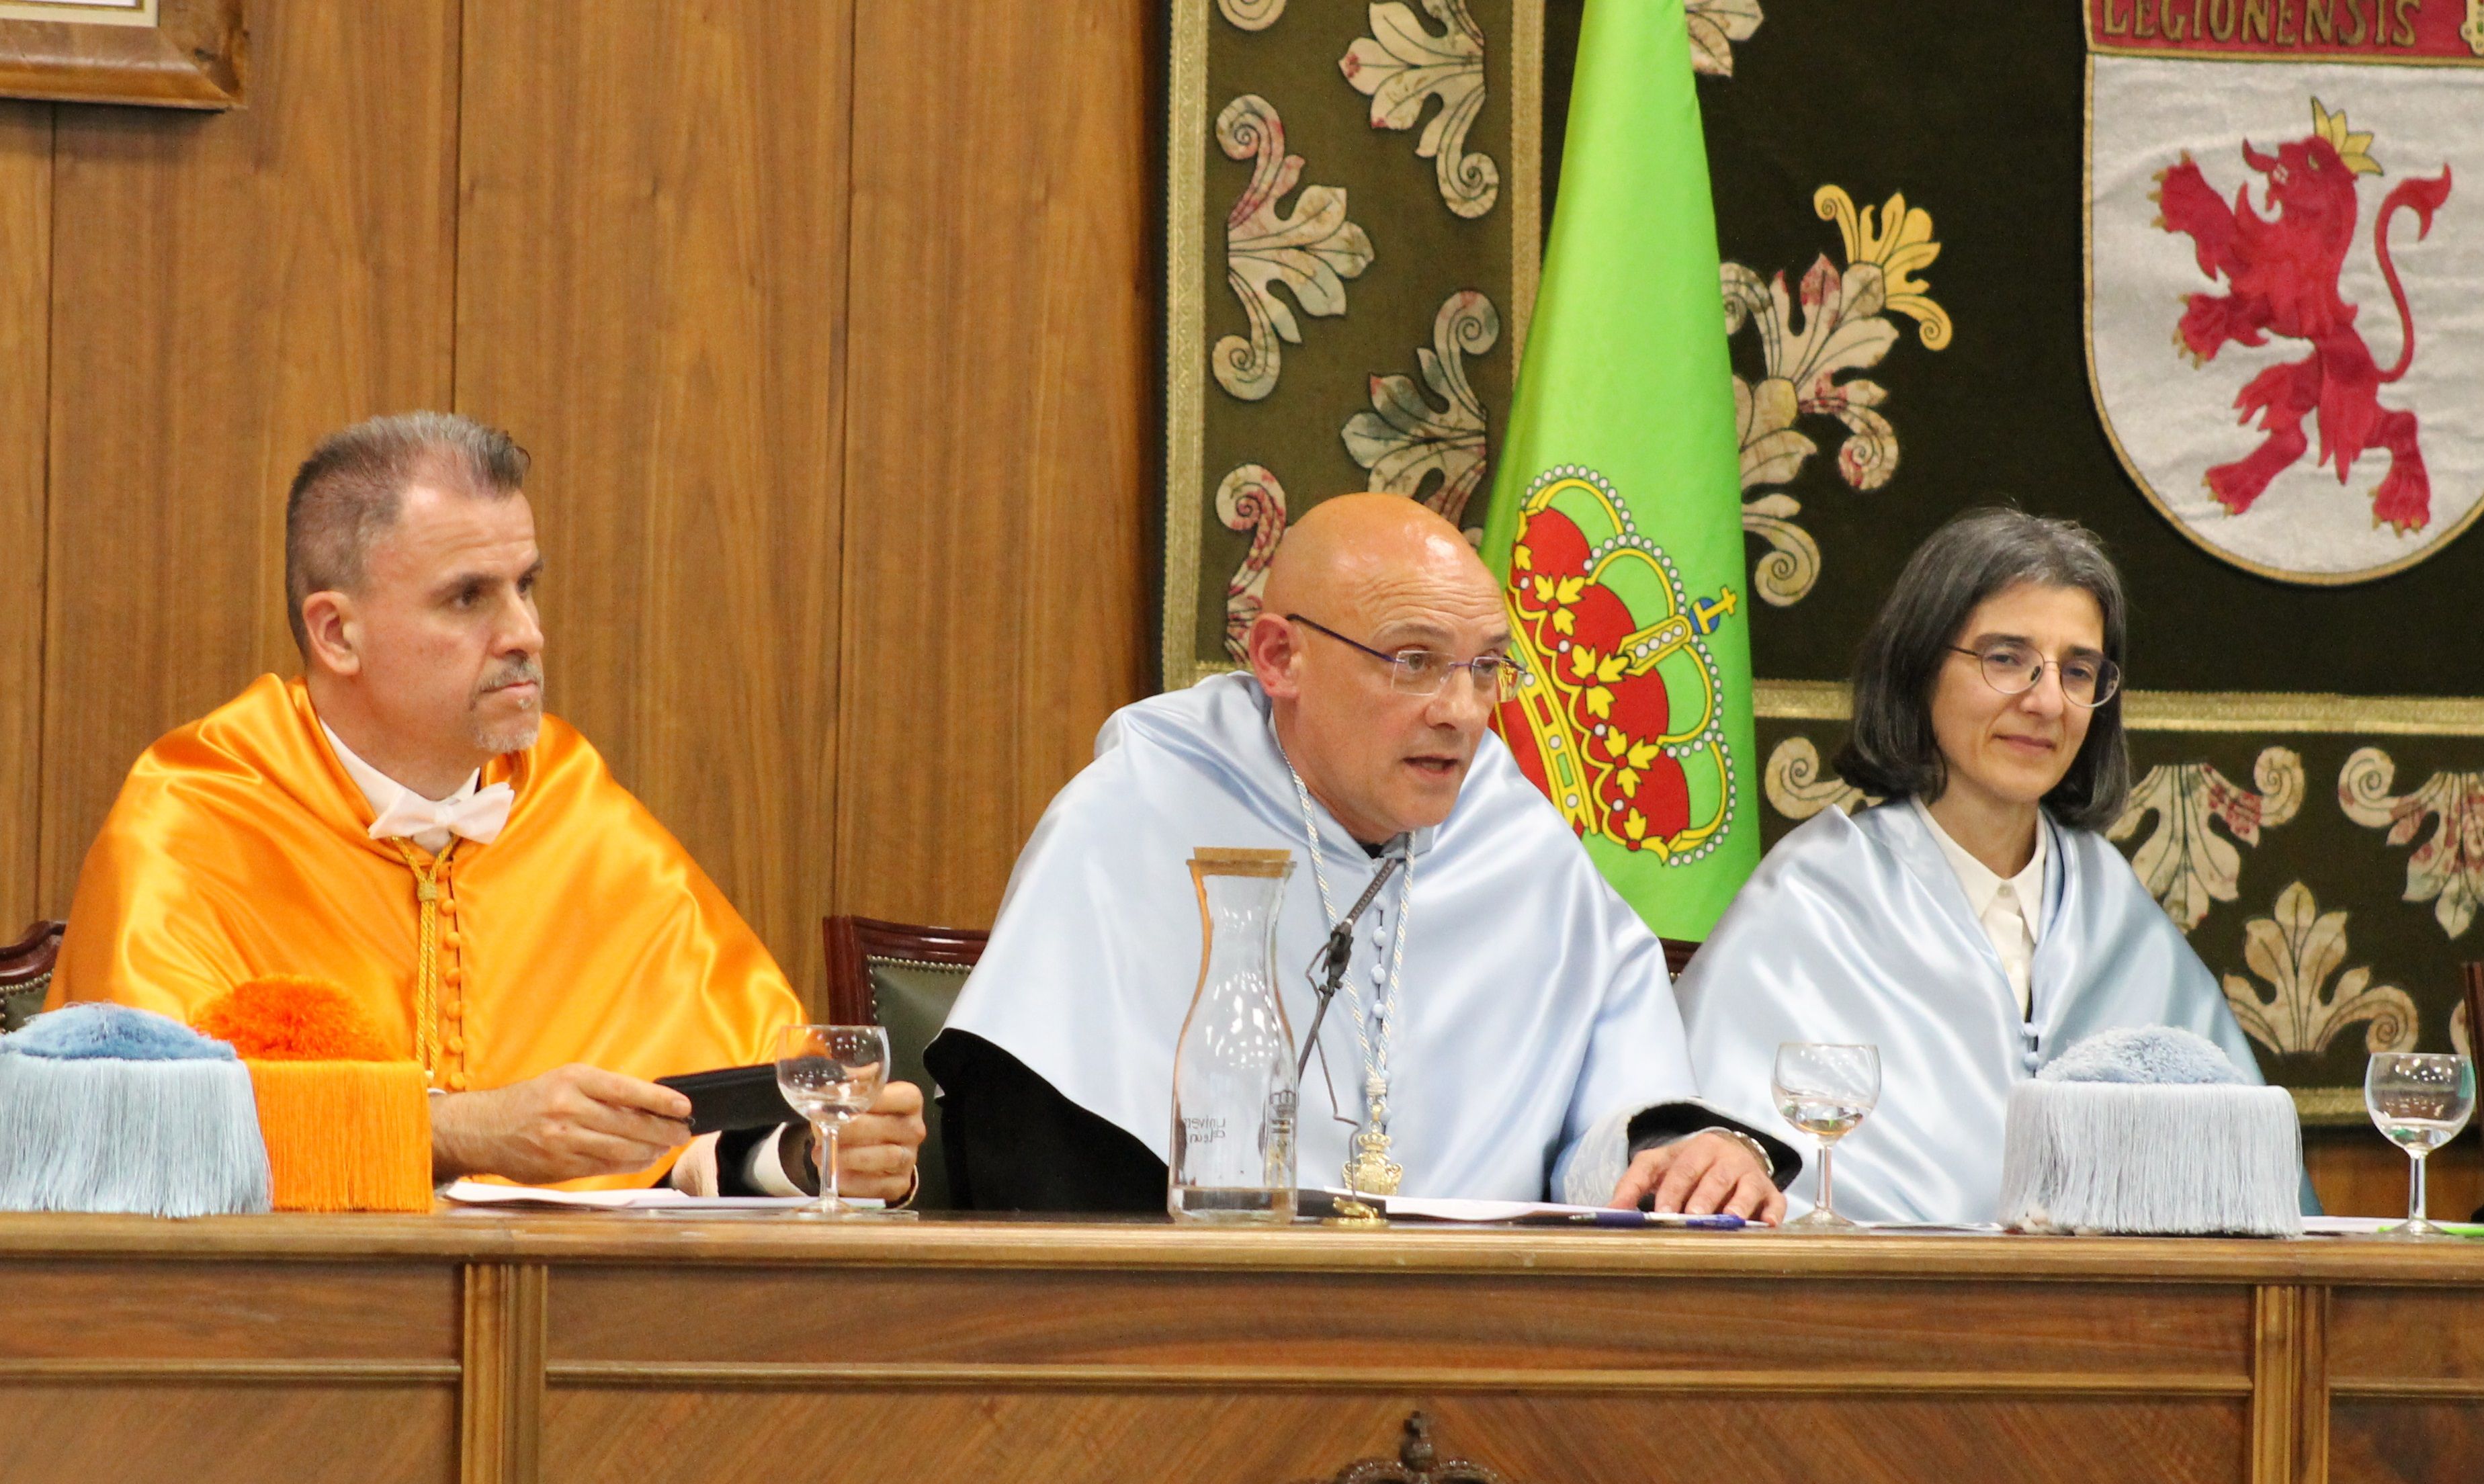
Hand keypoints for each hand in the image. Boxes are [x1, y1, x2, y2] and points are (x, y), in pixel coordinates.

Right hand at [431, 1063, 692, 1185]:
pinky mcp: (559, 1167)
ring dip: (650, 1151)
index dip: (659, 1100)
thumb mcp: (566, 1081)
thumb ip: (604, 1093)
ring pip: (620, 1150)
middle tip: (682, 1133)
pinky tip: (642, 1160)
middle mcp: (568, 1110)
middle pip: (628, 1125)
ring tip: (665, 1147)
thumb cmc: (532, 1101)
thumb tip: (651, 1106)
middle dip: (662, 1131)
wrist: (484, 1129)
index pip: (626, 1090)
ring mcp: (563, 1141)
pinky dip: (629, 1165)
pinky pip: (604, 1167)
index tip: (684, 1107)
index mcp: (573, 1081)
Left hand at [782, 1080, 926, 1202]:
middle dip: (853, 1129)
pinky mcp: (899, 1184)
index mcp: (909, 1102)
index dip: (876, 1098)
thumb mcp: (857, 1099)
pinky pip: (878, 1185)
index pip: (904, 1097)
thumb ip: (848, 1089)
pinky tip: (835, 1174)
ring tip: (821, 1154)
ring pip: (886, 1156)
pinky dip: (853, 1181)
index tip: (845, 1101)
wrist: (868, 1154)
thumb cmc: (861, 1120)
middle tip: (825, 1129)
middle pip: (890, 1127)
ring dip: (850, 1156)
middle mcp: (914, 1129)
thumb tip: (831, 1083)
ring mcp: (909, 1158)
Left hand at [1607, 1132, 1784, 1223]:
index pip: (1681, 1169)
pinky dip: (1772, 1213)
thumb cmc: (1688, 1167)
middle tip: (1693, 1219)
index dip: (1672, 1191)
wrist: (1731, 1153)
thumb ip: (1632, 1186)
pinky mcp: (1770, 1193)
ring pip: (1744, 1188)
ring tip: (1728, 1221)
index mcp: (1695, 1149)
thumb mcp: (1659, 1167)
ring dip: (1736, 1205)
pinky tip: (1766, 1225)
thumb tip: (1608, 1212)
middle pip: (1713, 1178)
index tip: (1663, 1213)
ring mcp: (1750, 1175)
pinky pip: (1775, 1202)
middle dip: (1703, 1199)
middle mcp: (1725, 1158)